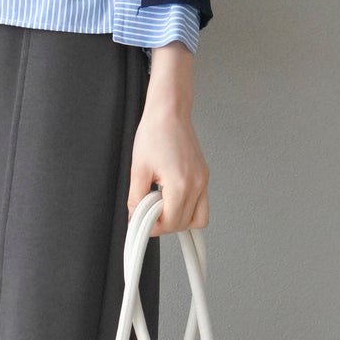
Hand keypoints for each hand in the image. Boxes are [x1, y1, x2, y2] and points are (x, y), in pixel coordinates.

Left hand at [128, 47, 209, 235]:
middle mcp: (197, 184)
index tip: (142, 222)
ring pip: (198, 218)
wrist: (169, 112)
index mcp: (180, 183)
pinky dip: (188, 209)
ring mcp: (203, 181)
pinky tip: (172, 199)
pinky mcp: (204, 176)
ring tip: (161, 206)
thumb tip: (136, 217)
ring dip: (179, 219)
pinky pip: (202, 205)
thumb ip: (136, 198)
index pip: (171, 222)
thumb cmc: (154, 133)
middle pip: (185, 224)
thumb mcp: (138, 168)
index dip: (154, 227)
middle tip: (149, 212)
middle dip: (165, 224)